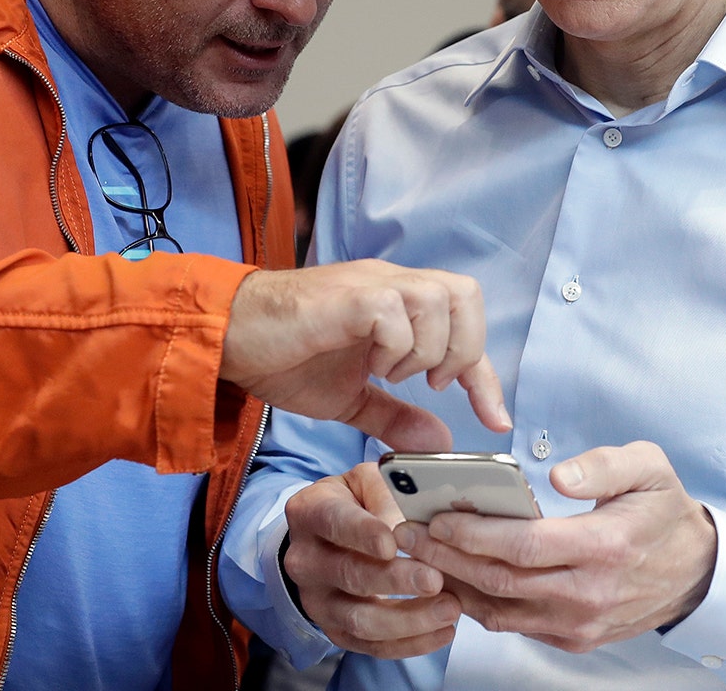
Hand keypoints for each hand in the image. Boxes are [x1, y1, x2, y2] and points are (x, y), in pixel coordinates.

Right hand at [225, 260, 510, 451]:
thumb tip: (439, 441)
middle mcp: (390, 283)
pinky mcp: (348, 296)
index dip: (486, 375)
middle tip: (433, 383)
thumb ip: (394, 416)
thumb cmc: (284, 358)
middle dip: (463, 349)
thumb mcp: (350, 399)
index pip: (465, 322)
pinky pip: (396, 313)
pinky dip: (394, 347)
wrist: (228, 338)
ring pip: (439, 299)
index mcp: (396, 303)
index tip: (496, 420)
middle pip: (466, 293)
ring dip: (426, 349)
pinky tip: (368, 364)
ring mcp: (370, 284)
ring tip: (389, 373)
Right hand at [283, 464, 460, 658]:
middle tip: (434, 579)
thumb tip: (414, 516)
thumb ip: (390, 487)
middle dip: (396, 581)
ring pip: (361, 619)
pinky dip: (411, 643)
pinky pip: (372, 646)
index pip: (334, 522)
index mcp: (310, 512)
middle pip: (350, 575)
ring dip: (408, 619)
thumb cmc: (357, 503)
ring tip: (449, 609)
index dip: (363, 534)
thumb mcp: (368, 481)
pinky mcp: (336, 630)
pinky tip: (443, 632)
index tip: (393, 543)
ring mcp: (318, 600)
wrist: (327, 539)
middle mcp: (306, 560)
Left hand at [393, 441, 715, 652]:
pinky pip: (512, 624)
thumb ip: (604, 465)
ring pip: (500, 609)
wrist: (695, 571)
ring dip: (452, 583)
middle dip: (446, 557)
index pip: (525, 546)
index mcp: (607, 547)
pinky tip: (451, 577)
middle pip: (501, 580)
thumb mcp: (650, 467)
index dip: (475, 534)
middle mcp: (590, 593)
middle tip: (407, 534)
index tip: (437, 518)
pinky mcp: (573, 638)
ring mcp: (580, 623)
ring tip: (417, 555)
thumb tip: (557, 476)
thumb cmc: (664, 511)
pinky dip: (476, 603)